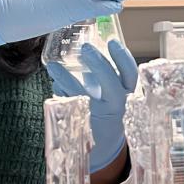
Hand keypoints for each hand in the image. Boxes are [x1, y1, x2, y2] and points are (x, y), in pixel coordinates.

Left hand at [47, 39, 137, 171]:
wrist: (103, 142)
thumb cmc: (105, 106)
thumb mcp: (108, 88)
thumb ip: (98, 71)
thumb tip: (80, 45)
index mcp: (124, 91)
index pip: (129, 74)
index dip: (122, 58)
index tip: (112, 41)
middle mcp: (116, 104)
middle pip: (113, 86)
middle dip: (100, 66)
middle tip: (85, 48)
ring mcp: (99, 117)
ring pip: (88, 99)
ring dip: (70, 81)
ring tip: (54, 66)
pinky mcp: (83, 126)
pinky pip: (70, 109)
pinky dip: (60, 94)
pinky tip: (54, 82)